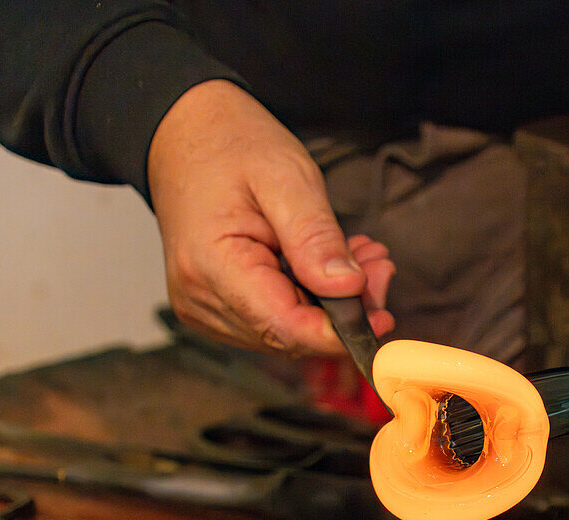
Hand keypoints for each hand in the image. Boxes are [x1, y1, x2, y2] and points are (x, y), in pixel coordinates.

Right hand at [146, 80, 394, 355]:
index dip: (340, 333)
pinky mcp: (218, 306)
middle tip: (379, 266)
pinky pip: (275, 319)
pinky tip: (330, 266)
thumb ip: (315, 236)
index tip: (383, 318)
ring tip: (359, 256)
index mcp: (211, 267)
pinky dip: (312, 299)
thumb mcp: (286, 177)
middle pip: (290, 336)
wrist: (185, 135)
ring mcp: (206, 307)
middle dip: (345, 312)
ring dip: (332, 305)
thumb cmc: (229, 146)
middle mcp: (201, 299)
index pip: (284, 328)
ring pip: (287, 333)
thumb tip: (349, 288)